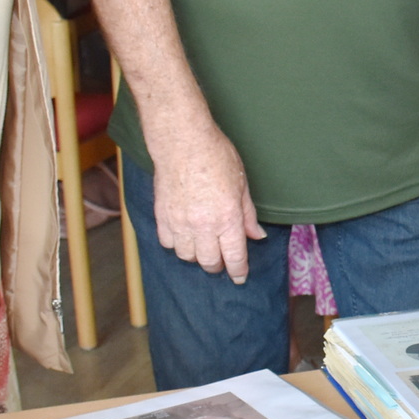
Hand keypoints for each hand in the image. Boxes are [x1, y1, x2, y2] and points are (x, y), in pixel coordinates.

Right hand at [145, 117, 265, 281]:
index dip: (238, 271)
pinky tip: (184, 236)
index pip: (234, 257)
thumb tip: (256, 236)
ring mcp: (179, 222)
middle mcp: (203, 225)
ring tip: (203, 246)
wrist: (182, 142)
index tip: (240, 277)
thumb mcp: (242, 184)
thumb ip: (248, 215)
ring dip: (196, 256)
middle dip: (218, 265)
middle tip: (222, 260)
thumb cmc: (216, 156)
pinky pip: (167, 243)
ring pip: (186, 256)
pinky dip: (176, 244)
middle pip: (209, 262)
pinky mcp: (161, 216)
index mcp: (227, 218)